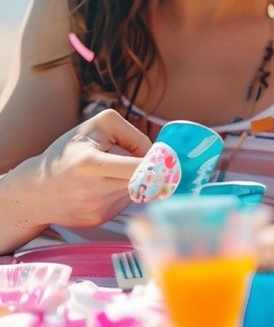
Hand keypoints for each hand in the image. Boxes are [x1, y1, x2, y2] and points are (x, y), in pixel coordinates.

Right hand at [23, 110, 150, 227]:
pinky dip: (124, 193)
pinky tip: (104, 187)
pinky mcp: (99, 220)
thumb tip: (157, 154)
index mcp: (90, 164)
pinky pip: (126, 203)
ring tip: (114, 173)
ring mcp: (97, 209)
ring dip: (136, 181)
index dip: (159, 162)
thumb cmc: (66, 153)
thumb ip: (132, 135)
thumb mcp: (96, 127)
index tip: (165, 156)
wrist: (33, 191)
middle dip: (151, 170)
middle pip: (144, 180)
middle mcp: (93, 190)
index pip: (140, 168)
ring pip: (138, 191)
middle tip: (150, 161)